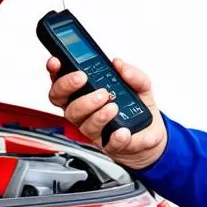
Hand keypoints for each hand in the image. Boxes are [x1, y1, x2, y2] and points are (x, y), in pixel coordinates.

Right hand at [46, 56, 167, 168]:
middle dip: (70, 88)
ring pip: (82, 122)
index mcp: (85, 93)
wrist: (151, 134)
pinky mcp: (109, 145)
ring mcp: (94, 129)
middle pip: (63, 101)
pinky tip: (122, 131)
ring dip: (95, 113)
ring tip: (112, 106)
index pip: (60, 82)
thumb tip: (119, 64)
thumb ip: (132, 74)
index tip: (57, 62)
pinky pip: (108, 143)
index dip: (55, 71)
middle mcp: (84, 111)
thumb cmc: (137, 108)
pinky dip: (115, 137)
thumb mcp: (141, 85)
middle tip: (85, 80)